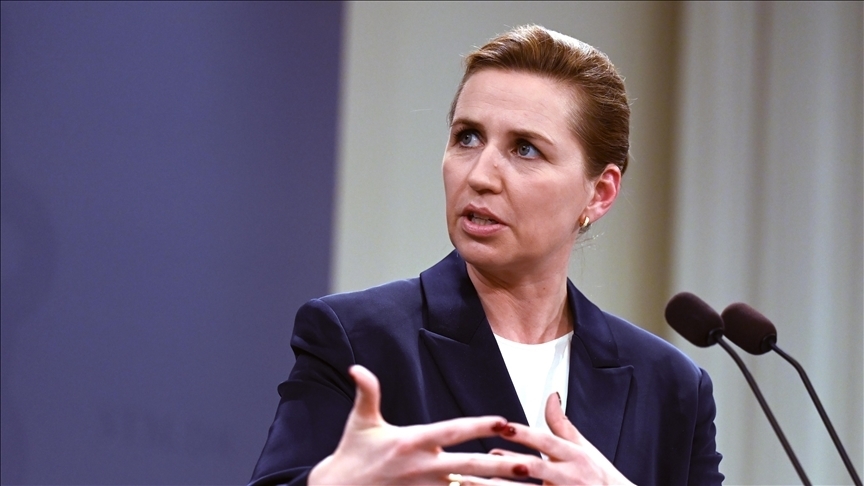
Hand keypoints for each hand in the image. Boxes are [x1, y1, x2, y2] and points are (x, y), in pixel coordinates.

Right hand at [308, 365, 527, 484]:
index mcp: (412, 441)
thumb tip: (357, 367)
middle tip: (530, 464)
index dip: (480, 425)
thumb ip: (368, 393)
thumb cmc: (351, 455)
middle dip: (501, 466)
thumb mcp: (360, 422)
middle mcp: (422, 467)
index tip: (504, 420)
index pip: (453, 431)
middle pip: (469, 466)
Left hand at [490, 394, 633, 484]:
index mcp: (576, 456)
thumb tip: (551, 396)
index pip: (546, 441)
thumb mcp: (584, 448)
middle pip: (535, 467)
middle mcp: (571, 476)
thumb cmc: (599, 477)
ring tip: (477, 482)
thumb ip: (562, 424)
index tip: (502, 427)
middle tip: (484, 457)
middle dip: (509, 462)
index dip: (524, 434)